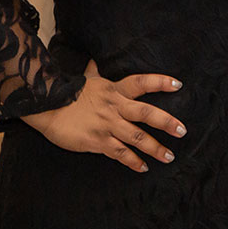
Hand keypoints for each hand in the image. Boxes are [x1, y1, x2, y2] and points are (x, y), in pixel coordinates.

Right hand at [21, 60, 185, 172]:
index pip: (141, 83)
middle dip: (166, 122)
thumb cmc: (65, 93)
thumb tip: (93, 61)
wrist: (44, 106)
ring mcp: (106, 125)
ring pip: (137, 137)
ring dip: (155, 148)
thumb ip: (93, 73)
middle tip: (183, 130)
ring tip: (169, 156)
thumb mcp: (83, 81)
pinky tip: (143, 167)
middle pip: (146, 113)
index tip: (178, 84)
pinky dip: (133, 161)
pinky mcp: (97, 141)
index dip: (160, 82)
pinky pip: (120, 153)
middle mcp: (114, 107)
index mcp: (114, 91)